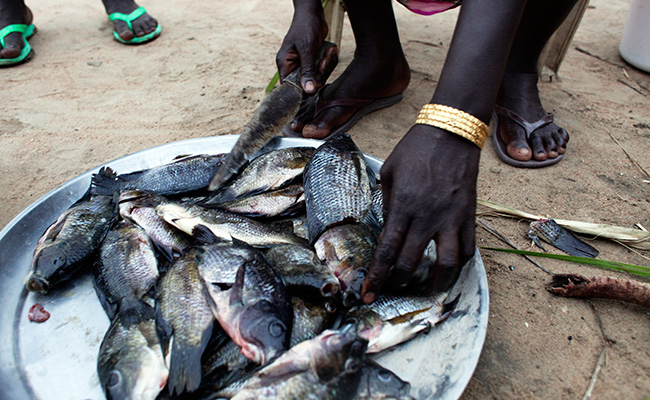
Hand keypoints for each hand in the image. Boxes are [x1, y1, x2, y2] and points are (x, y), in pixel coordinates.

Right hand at [276, 2, 337, 93]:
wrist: (313, 14)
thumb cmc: (306, 26)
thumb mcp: (307, 48)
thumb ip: (307, 70)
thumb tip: (308, 90)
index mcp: (285, 64)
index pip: (289, 86)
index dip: (301, 90)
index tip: (314, 83)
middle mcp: (293, 66)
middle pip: (307, 84)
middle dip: (319, 73)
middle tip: (323, 60)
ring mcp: (304, 65)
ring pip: (318, 78)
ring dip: (326, 66)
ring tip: (327, 52)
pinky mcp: (314, 62)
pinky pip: (324, 70)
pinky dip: (329, 61)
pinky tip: (329, 51)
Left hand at [362, 124, 480, 302]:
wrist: (450, 133)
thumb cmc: (415, 149)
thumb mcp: (389, 173)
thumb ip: (387, 203)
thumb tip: (386, 228)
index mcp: (402, 206)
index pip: (387, 251)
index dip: (376, 277)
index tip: (367, 293)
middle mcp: (426, 217)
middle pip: (410, 264)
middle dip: (397, 284)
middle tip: (389, 291)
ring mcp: (450, 218)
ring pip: (446, 265)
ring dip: (433, 284)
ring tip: (424, 291)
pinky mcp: (468, 216)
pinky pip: (468, 249)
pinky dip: (459, 265)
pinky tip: (449, 270)